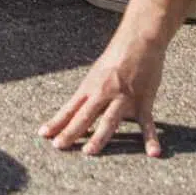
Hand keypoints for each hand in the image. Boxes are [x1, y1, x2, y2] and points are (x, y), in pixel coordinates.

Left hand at [40, 30, 165, 157]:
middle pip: (84, 116)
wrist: (139, 41)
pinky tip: (153, 153)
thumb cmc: (116, 58)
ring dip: (99, 137)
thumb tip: (77, 110)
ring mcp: (123, 99)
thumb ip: (89, 94)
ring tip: (88, 152)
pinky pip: (147, 124)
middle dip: (70, 132)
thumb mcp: (96, 74)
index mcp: (90, 87)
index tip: (43, 134)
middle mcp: (103, 93)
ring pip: (109, 121)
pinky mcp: (143, 102)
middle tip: (58, 146)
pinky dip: (151, 139)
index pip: (70, 108)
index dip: (56, 122)